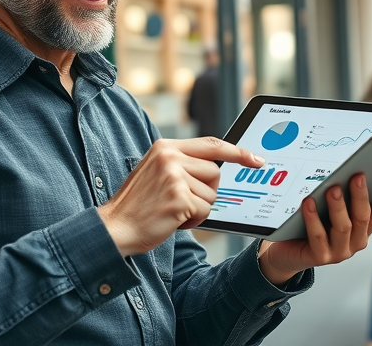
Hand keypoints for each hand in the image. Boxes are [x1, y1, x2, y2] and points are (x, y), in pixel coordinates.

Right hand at [98, 137, 264, 256]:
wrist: (114, 227)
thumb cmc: (138, 205)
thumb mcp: (156, 172)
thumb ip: (182, 163)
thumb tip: (216, 167)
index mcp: (165, 147)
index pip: (211, 144)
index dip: (237, 152)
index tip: (257, 159)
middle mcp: (170, 157)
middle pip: (215, 172)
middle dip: (206, 191)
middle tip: (180, 201)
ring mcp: (174, 176)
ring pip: (212, 194)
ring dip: (198, 208)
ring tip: (172, 210)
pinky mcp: (179, 198)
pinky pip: (205, 210)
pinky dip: (193, 220)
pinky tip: (173, 220)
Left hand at [257, 174, 371, 285]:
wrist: (287, 252)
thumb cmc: (312, 223)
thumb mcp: (334, 207)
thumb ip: (352, 193)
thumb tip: (371, 173)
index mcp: (363, 228)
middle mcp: (355, 241)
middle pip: (363, 217)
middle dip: (362, 196)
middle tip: (358, 175)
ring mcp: (338, 251)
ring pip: (343, 227)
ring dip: (338, 207)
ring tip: (332, 188)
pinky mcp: (319, 257)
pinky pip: (318, 237)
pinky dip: (314, 219)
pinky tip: (308, 203)